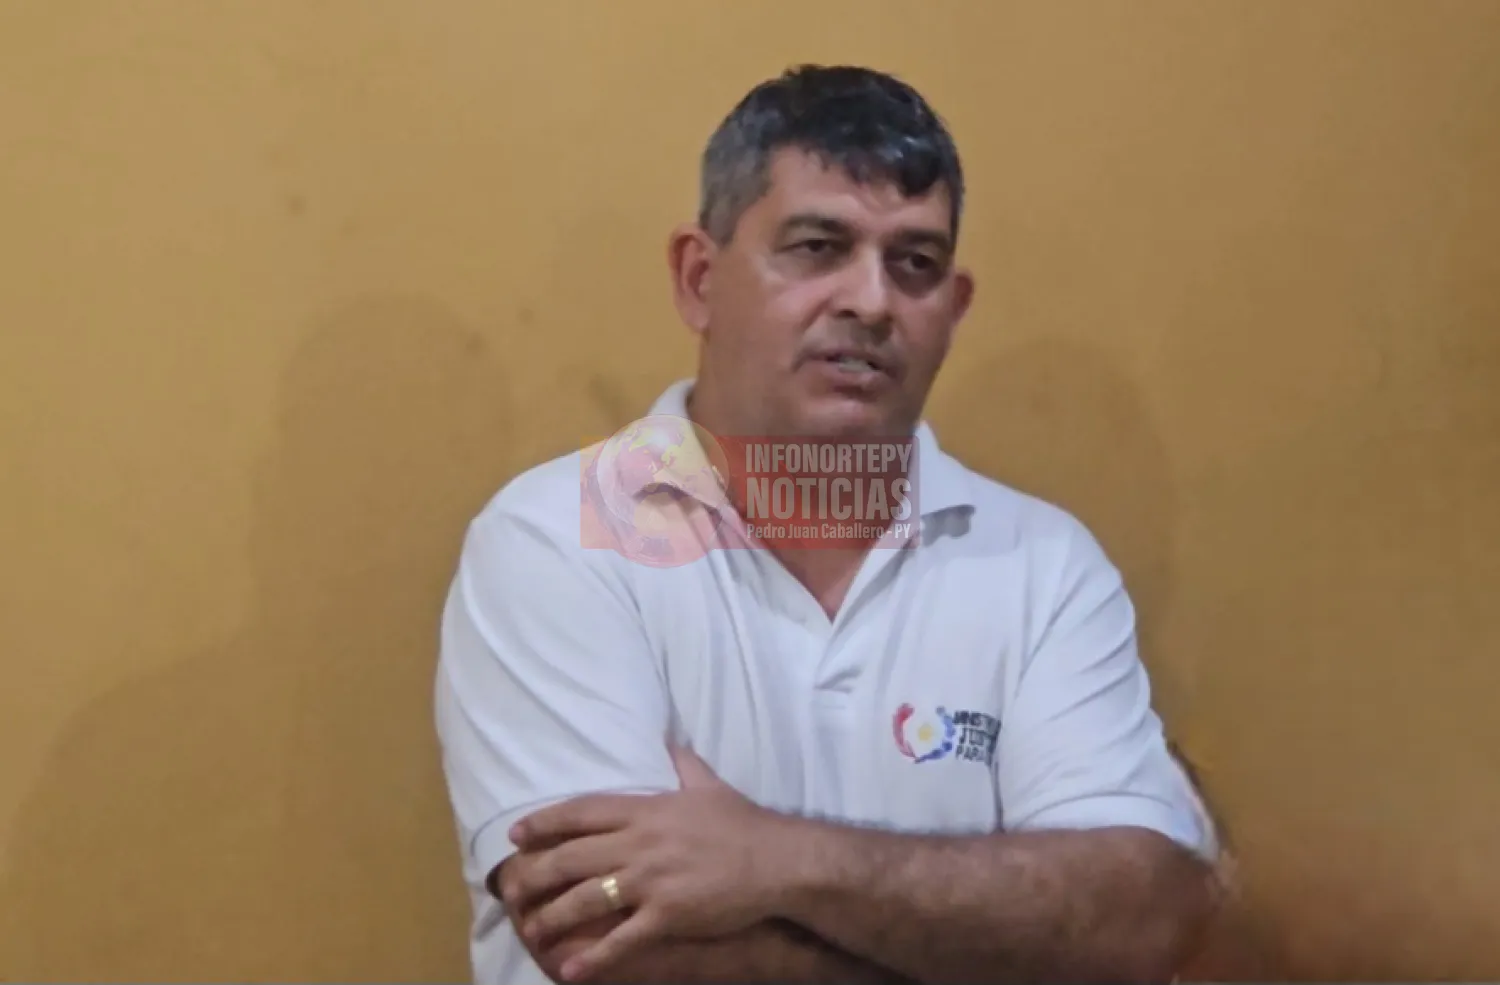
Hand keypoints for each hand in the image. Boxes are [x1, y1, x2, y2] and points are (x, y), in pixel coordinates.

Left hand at [504, 747, 794, 979]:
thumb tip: (669, 739)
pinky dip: (593, 957)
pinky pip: (621, 939)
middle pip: (572, 858)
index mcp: (646, 809)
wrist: (777, 860)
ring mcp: (650, 881)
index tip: (517, 835)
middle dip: (535, 875)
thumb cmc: (742, 822)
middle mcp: (639, 843)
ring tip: (532, 931)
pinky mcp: (666, 914)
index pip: (582, 812)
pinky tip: (571, 971)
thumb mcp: (708, 784)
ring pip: (586, 899)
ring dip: (553, 917)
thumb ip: (682, 762)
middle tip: (510, 890)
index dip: (545, 823)